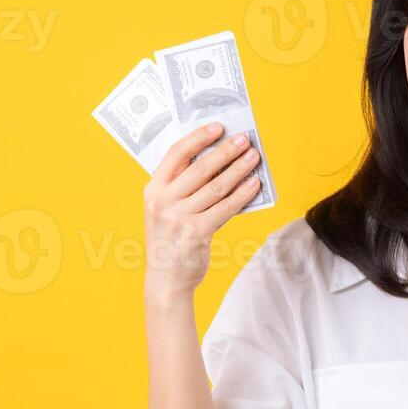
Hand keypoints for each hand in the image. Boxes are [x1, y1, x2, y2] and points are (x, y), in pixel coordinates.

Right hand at [143, 122, 262, 300]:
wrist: (166, 281)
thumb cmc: (170, 240)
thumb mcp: (165, 210)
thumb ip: (183, 188)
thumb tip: (220, 162)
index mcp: (153, 190)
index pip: (176, 154)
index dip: (198, 138)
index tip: (218, 127)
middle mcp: (163, 201)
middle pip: (200, 168)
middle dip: (226, 151)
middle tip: (245, 140)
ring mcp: (180, 217)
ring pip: (216, 186)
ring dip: (239, 169)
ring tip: (254, 158)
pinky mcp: (197, 233)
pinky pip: (226, 208)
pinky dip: (243, 194)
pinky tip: (254, 184)